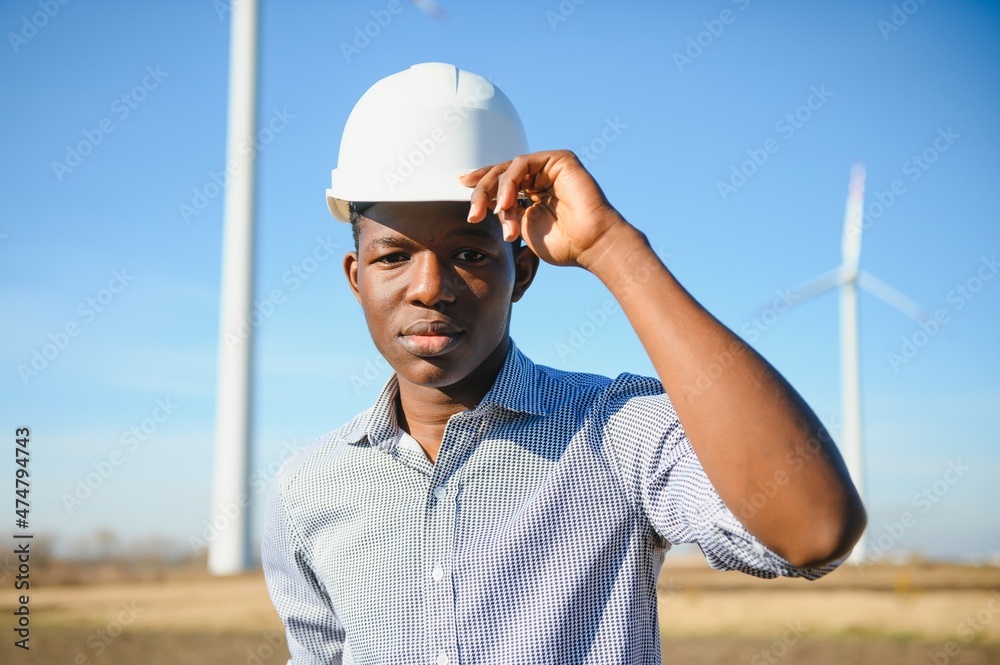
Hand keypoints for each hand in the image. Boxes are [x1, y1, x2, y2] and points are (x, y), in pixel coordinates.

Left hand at [458, 150, 628, 268]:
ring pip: (509, 168)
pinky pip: (523, 162)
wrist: (591, 246)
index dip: (481, 185)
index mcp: (534, 192)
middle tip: (473, 214)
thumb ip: (506, 213)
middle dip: (482, 192)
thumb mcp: (523, 228)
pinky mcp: (560, 159)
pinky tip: (506, 202)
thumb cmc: (563, 244)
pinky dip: (510, 181)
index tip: (461, 188)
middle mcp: (541, 176)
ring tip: (493, 213)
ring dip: (495, 190)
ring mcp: (551, 167)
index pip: (502, 183)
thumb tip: (484, 205)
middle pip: (501, 174)